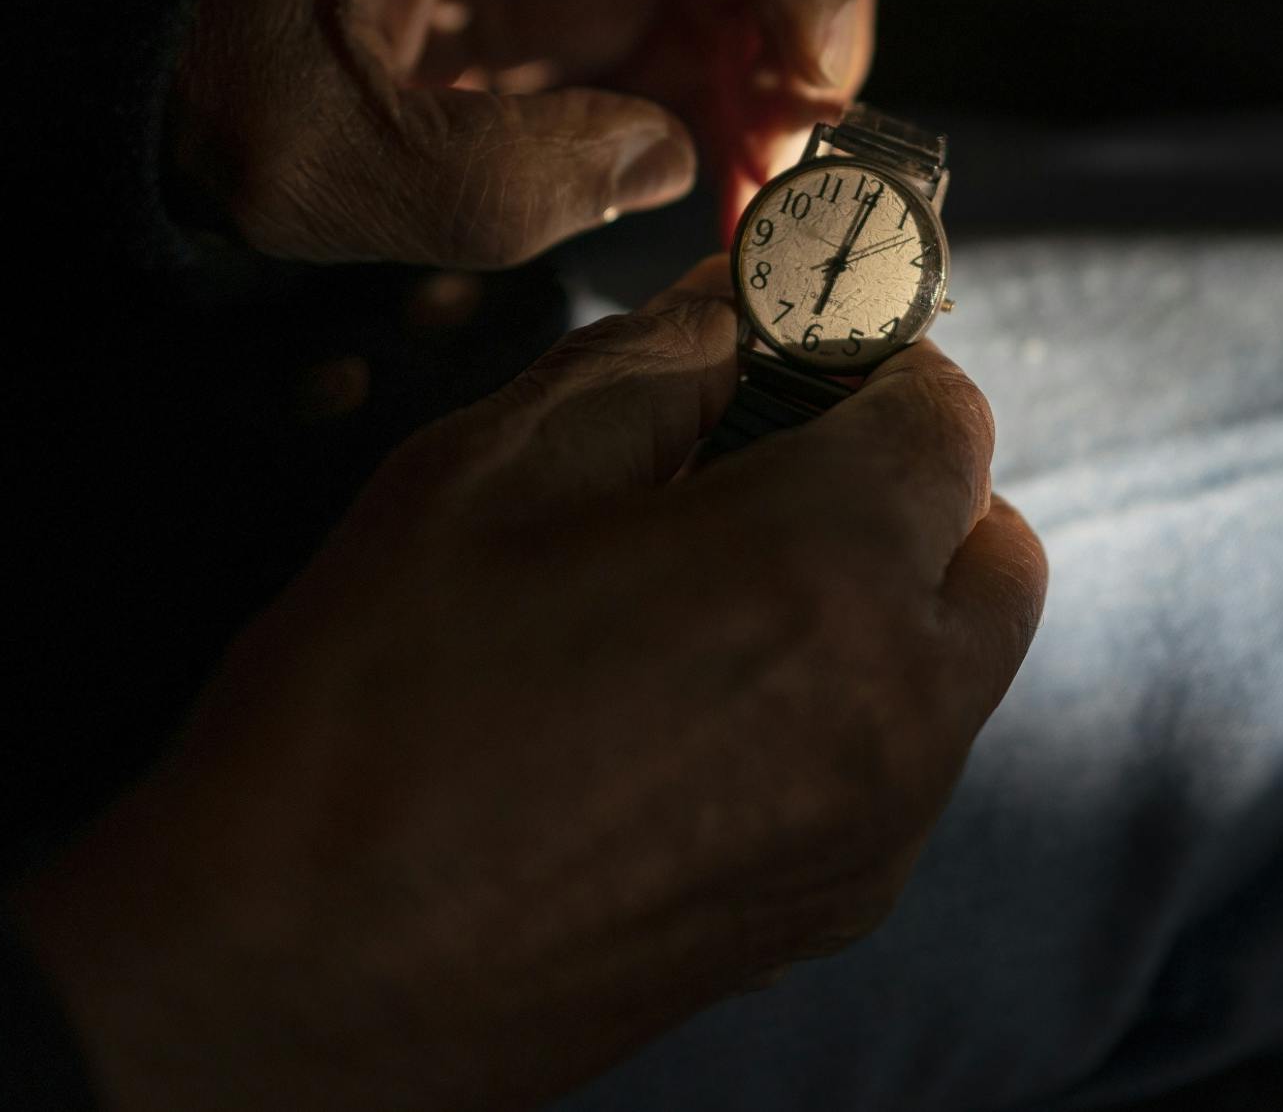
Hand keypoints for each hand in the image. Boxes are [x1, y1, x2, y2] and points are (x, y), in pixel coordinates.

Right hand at [15, 257, 1044, 1111]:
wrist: (291, 983)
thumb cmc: (367, 712)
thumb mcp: (489, 472)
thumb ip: (654, 360)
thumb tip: (746, 299)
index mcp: (821, 572)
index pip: (946, 412)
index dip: (872, 355)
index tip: (792, 350)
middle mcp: (894, 711)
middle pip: (991, 542)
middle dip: (907, 477)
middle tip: (765, 460)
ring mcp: (874, 831)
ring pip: (963, 662)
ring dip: (891, 590)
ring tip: (723, 583)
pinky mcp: (827, 911)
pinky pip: (904, 764)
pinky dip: (859, 699)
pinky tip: (705, 699)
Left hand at [171, 0, 876, 267]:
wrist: (112, 48)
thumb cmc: (192, 73)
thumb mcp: (323, 157)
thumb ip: (506, 183)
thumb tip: (676, 164)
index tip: (815, 62)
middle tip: (800, 140)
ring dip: (785, 53)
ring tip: (768, 186)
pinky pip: (699, 3)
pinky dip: (735, 88)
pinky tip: (725, 182)